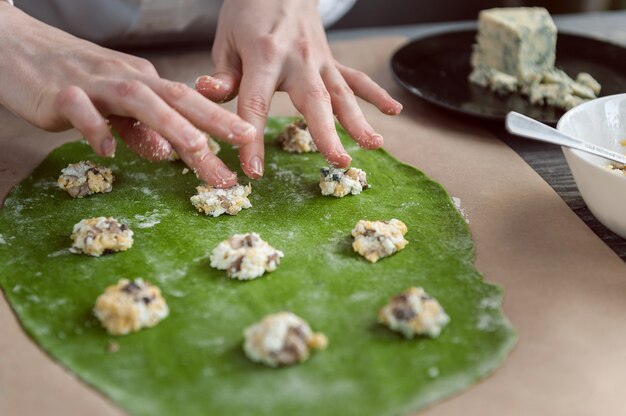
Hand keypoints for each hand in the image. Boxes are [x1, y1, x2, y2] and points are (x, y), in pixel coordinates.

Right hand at [0, 4, 255, 186]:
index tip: (249, 142)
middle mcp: (127, 79)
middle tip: (244, 145)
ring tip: (197, 149)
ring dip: (171, 124)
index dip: (221, 120)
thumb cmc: (67, 79)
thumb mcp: (111, 107)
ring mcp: (94, 83)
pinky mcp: (60, 92)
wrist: (13, 46)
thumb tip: (164, 154)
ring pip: (139, 100)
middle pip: (177, 99)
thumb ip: (137, 130)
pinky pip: (80, 110)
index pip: (189, 103)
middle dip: (214, 122)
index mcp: (144, 83)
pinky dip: (96, 128)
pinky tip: (108, 151)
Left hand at [196, 0, 401, 178]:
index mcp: (264, 55)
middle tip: (338, 160)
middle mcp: (298, 59)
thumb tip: (208, 93)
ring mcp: (319, 60)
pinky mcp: (331, 62)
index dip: (253, 140)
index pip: (256, 103)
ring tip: (374, 145)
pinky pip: (355, 78)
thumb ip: (224, 74)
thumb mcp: (226, 40)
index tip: (254, 171)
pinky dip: (375, 95)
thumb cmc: (248, 13)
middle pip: (313, 100)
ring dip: (359, 120)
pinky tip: (394, 112)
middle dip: (326, 133)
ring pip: (342, 93)